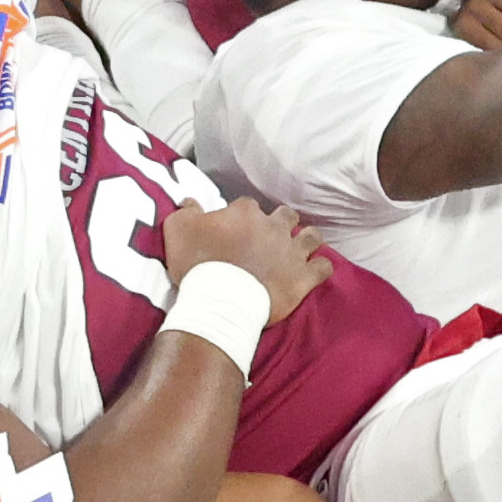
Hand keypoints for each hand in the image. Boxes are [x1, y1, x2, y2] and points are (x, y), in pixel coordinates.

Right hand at [157, 199, 332, 327]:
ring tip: (299, 249)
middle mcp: (273, 226)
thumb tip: (190, 202)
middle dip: (281, 222)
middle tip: (270, 237)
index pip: (247, 206)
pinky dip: (320, 267)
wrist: (220, 300)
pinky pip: (323, 267)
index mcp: (245, 213)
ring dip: (306, 240)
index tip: (235, 231)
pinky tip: (314, 271)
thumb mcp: (177, 230)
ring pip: (311, 236)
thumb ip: (185, 212)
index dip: (241, 218)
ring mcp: (291, 251)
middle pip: (285, 215)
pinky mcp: (303, 277)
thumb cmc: (197, 264)